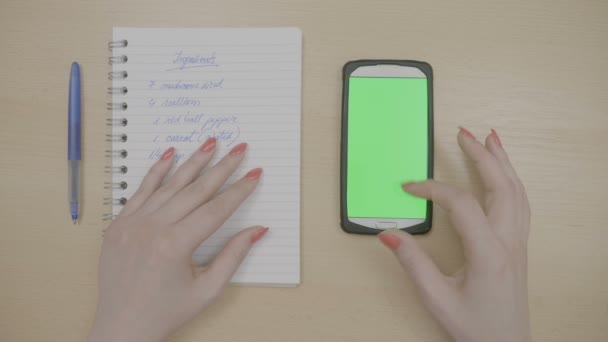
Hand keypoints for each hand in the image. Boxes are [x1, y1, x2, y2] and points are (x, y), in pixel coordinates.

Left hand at [89, 139, 268, 341]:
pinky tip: (170, 153)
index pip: (216, 209)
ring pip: (169, 185)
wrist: (122, 326)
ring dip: (193, 162)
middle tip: (240, 149)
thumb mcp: (208, 289)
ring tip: (211, 143)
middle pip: (196, 190)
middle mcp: (152, 229)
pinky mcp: (119, 224)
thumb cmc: (166, 311)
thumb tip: (258, 230)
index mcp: (175, 246)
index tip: (254, 174)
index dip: (239, 190)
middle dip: (222, 168)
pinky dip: (156, 171)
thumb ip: (233, 256)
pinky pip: (141, 191)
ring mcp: (132, 224)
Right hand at [378, 128, 530, 341]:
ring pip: (517, 192)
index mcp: (488, 253)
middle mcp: (509, 242)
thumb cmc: (474, 326)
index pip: (461, 204)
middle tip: (463, 132)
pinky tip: (503, 172)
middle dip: (482, 155)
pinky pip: (520, 203)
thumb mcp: (436, 298)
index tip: (409, 187)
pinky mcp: (518, 246)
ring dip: (503, 162)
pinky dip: (512, 180)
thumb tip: (388, 234)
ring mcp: (518, 243)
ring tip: (490, 138)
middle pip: (501, 186)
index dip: (433, 189)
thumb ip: (412, 263)